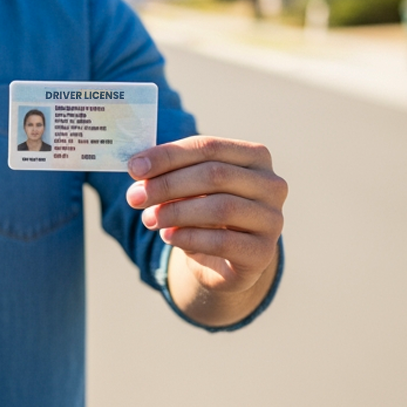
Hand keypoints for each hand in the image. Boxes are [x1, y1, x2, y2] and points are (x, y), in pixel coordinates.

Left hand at [124, 136, 285, 321]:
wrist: (224, 259)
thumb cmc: (204, 212)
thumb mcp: (188, 188)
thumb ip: (169, 173)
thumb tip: (137, 166)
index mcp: (255, 157)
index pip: (208, 147)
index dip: (168, 156)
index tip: (134, 168)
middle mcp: (271, 184)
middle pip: (215, 175)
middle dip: (167, 185)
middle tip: (134, 197)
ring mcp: (272, 219)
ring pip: (220, 208)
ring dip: (176, 212)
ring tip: (149, 219)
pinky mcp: (263, 252)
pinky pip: (222, 242)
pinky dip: (188, 238)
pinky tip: (168, 236)